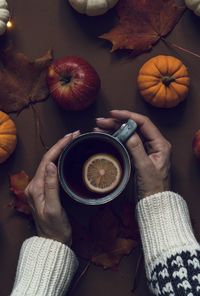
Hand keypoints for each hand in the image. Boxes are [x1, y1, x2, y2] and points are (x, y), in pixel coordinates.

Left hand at [25, 131, 79, 245]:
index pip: (47, 160)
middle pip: (47, 159)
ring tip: (72, 141)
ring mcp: (40, 187)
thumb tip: (51, 164)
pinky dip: (61, 159)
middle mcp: (35, 184)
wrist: (54, 242)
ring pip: (50, 163)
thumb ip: (51, 187)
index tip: (72, 136)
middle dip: (60, 145)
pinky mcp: (46, 190)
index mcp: (36, 187)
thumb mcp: (53, 208)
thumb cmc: (55, 228)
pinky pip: (52, 170)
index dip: (59, 146)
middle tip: (75, 135)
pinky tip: (68, 156)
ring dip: (60, 150)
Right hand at [95, 110, 170, 198]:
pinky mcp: (138, 155)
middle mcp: (153, 144)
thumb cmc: (153, 187)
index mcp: (160, 144)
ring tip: (99, 127)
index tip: (114, 114)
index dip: (128, 116)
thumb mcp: (144, 167)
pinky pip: (126, 142)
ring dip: (114, 129)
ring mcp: (145, 149)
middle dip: (117, 122)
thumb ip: (136, 148)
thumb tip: (127, 131)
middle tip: (101, 122)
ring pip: (129, 133)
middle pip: (134, 127)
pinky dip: (115, 138)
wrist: (153, 202)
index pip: (144, 123)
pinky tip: (105, 136)